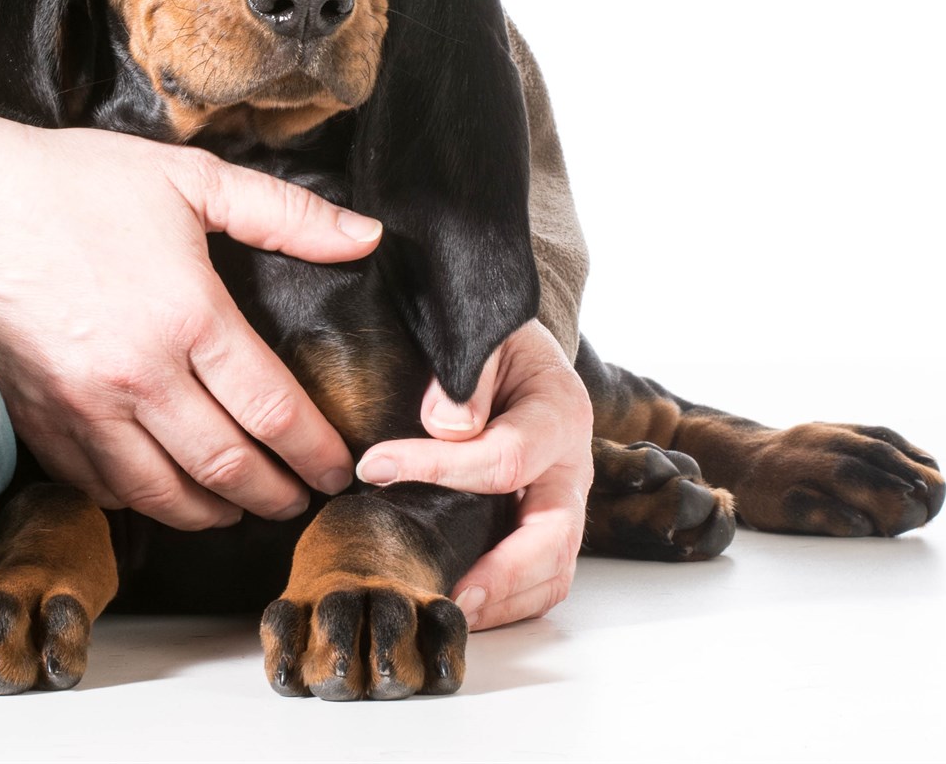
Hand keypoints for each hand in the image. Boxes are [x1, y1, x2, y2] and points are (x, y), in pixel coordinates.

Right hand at [0, 84, 381, 528]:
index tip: (338, 469)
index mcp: (189, 317)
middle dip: (275, 493)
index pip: (273, 410)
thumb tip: (365, 237)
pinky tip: (163, 494)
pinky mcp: (40, 419)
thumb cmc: (77, 183)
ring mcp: (83, 407)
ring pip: (163, 493)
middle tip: (301, 499)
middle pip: (226, 466)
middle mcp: (139, 376)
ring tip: (242, 510)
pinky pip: (100, 486)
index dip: (316, 451)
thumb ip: (287, 214)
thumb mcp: (194, 178)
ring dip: (213, 513)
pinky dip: (140, 502)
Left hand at [355, 320, 593, 629]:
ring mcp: (563, 503)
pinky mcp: (545, 525)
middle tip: (444, 597)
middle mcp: (572, 467)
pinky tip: (455, 603)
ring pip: (553, 573)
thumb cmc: (498, 340)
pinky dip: (504, 603)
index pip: (505, 458)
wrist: (522, 351)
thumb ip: (468, 374)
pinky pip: (539, 580)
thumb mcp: (485, 334)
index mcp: (559, 413)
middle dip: (500, 576)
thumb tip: (445, 427)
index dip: (437, 468)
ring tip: (442, 611)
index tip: (373, 466)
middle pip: (554, 540)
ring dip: (501, 602)